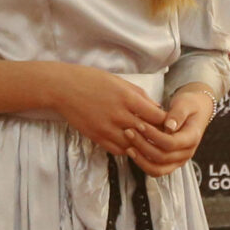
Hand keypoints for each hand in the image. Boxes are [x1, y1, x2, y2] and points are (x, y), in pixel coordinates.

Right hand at [44, 64, 171, 159]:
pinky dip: (127, 149)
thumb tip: (157, 108)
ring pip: (135, 145)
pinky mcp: (97, 137)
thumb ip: (140, 95)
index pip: (158, 117)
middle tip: (162, 135)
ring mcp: (107, 128)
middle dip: (157, 134)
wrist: (62, 88)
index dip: (166, 121)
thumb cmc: (90, 79)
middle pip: (149, 133)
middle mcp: (119, 115)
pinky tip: (129, 144)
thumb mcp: (119, 81)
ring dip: (142, 144)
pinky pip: (118, 150)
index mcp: (128, 98)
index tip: (167, 121)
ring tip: (147, 142)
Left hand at [130, 86, 214, 177]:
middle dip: (142, 145)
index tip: (139, 125)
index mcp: (192, 138)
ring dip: (140, 159)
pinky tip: (131, 150)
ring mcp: (178, 160)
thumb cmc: (189, 105)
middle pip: (162, 157)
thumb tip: (169, 126)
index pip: (170, 143)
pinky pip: (154, 170)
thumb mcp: (186, 104)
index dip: (153, 136)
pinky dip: (142, 162)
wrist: (195, 112)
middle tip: (128, 132)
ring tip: (128, 145)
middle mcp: (186, 153)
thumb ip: (178, 114)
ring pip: (157, 169)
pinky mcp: (170, 163)